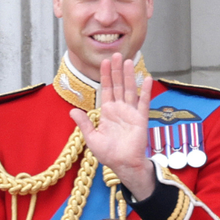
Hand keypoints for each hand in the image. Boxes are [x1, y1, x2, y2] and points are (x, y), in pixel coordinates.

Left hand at [70, 53, 155, 199]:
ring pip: (130, 90)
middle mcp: (120, 109)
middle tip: (117, 54)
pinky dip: (145, 91)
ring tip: (128, 61)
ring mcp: (131, 113)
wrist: (123, 164)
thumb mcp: (92, 138)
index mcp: (108, 112)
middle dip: (117, 70)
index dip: (106, 76)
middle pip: (118, 85)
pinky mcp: (141, 119)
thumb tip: (72, 111)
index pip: (106, 89)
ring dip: (129, 75)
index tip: (105, 62)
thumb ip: (84, 123)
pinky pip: (144, 102)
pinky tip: (147, 78)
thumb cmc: (109, 154)